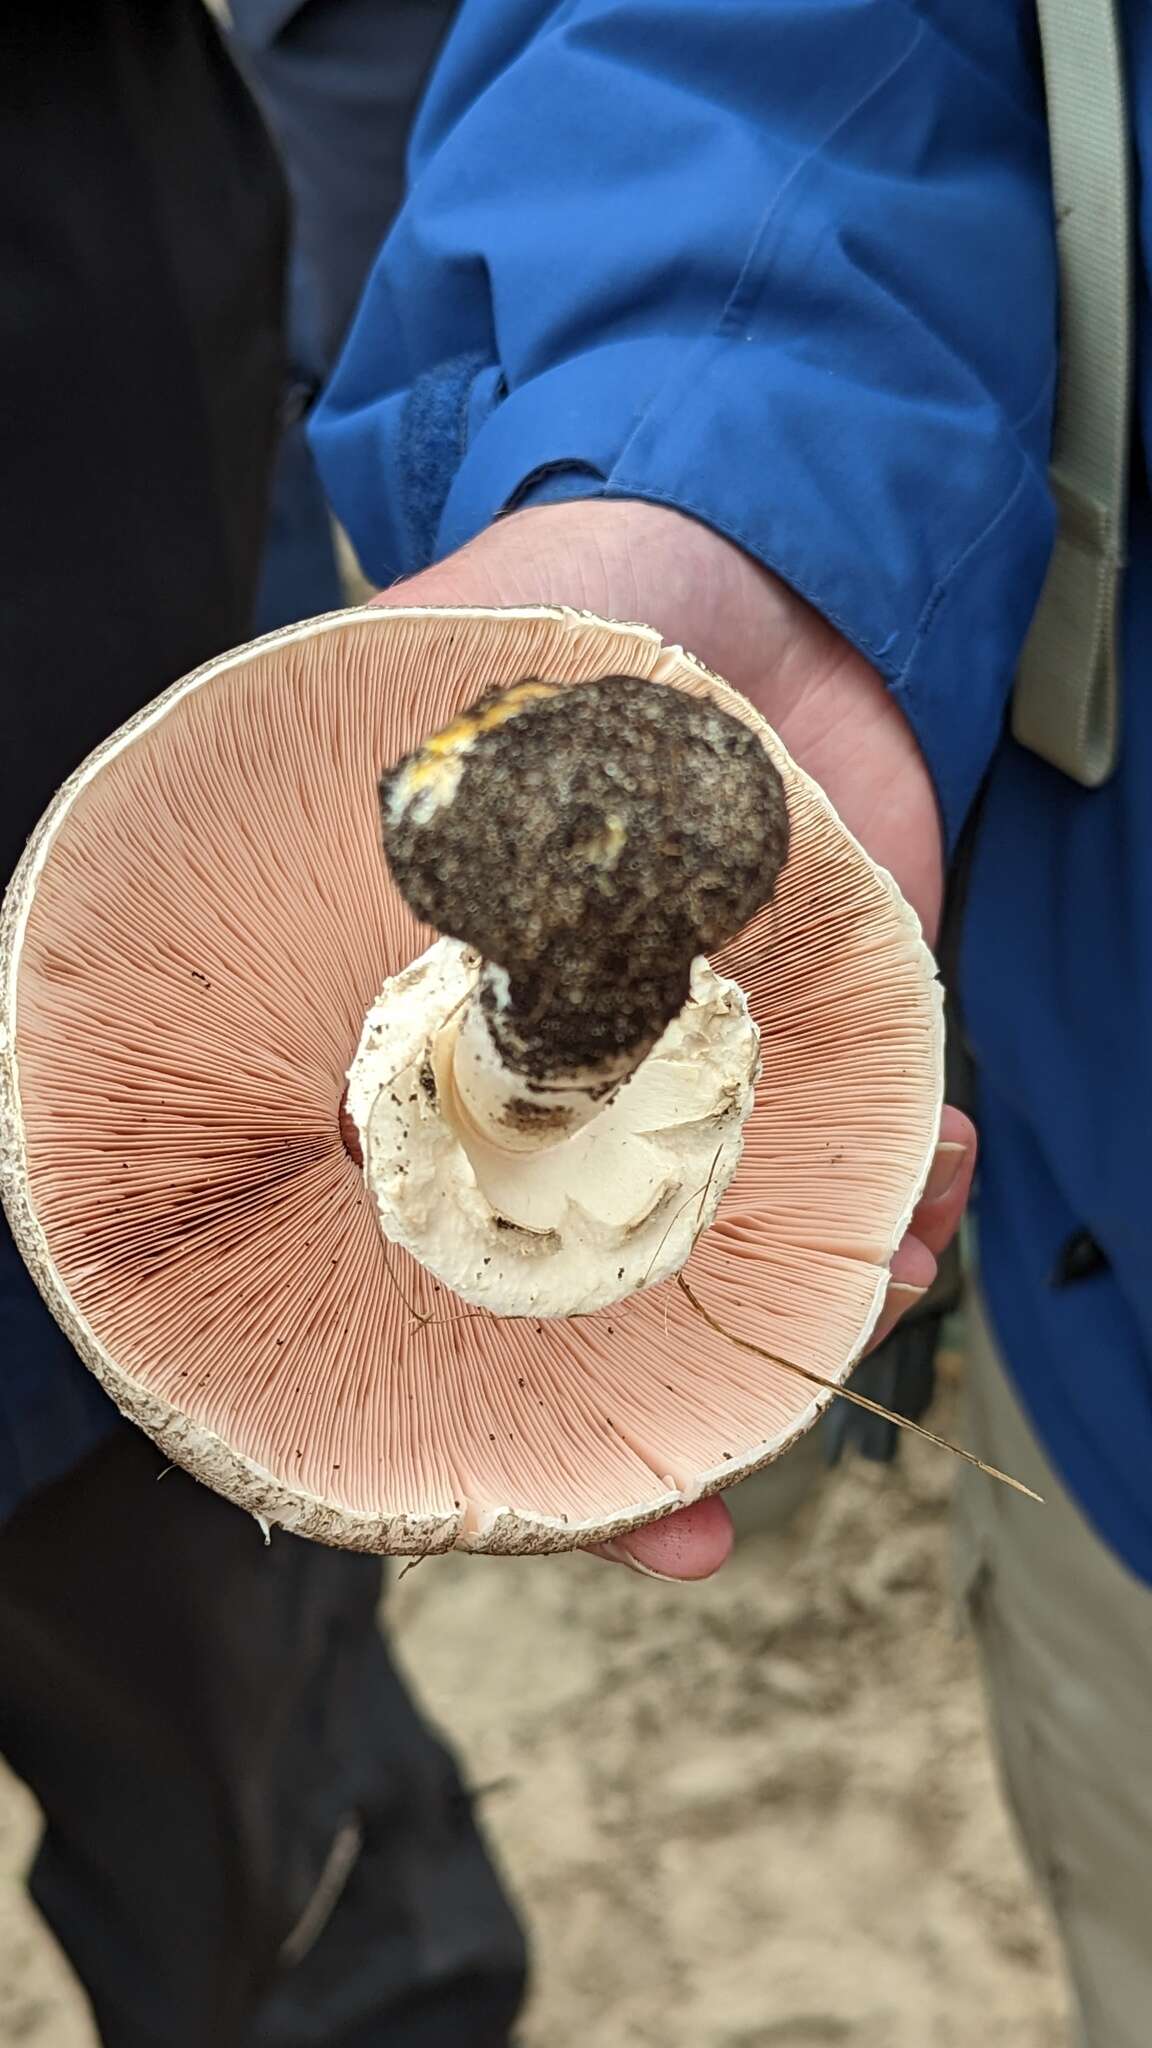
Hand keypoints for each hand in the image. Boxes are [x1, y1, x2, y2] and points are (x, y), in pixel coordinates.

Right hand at [372, 499, 975, 1577]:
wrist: (742, 536)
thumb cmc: (558, 610)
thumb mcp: (451, 732)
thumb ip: (414, 873)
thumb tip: (388, 1058)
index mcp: (423, 1068)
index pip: (447, 1298)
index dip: (530, 1447)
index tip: (657, 1534)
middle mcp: (551, 1095)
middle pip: (600, 1317)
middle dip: (688, 1413)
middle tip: (743, 1467)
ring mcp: (687, 1075)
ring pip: (746, 1253)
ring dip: (824, 1297)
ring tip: (882, 1272)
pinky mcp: (815, 1032)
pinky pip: (862, 1150)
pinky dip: (905, 1189)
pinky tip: (937, 1176)